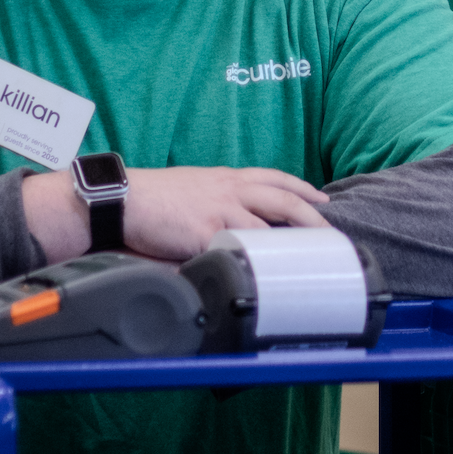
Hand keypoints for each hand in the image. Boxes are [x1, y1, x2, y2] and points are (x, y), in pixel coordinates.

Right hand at [122, 166, 330, 259]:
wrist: (122, 198)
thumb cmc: (152, 196)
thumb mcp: (193, 187)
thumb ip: (216, 200)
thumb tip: (230, 222)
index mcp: (227, 178)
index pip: (275, 178)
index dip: (302, 188)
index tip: (321, 199)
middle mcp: (229, 190)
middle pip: (283, 200)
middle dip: (311, 216)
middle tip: (330, 232)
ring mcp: (219, 210)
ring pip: (267, 225)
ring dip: (290, 243)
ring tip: (308, 259)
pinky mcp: (205, 231)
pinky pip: (236, 248)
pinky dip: (253, 261)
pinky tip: (268, 275)